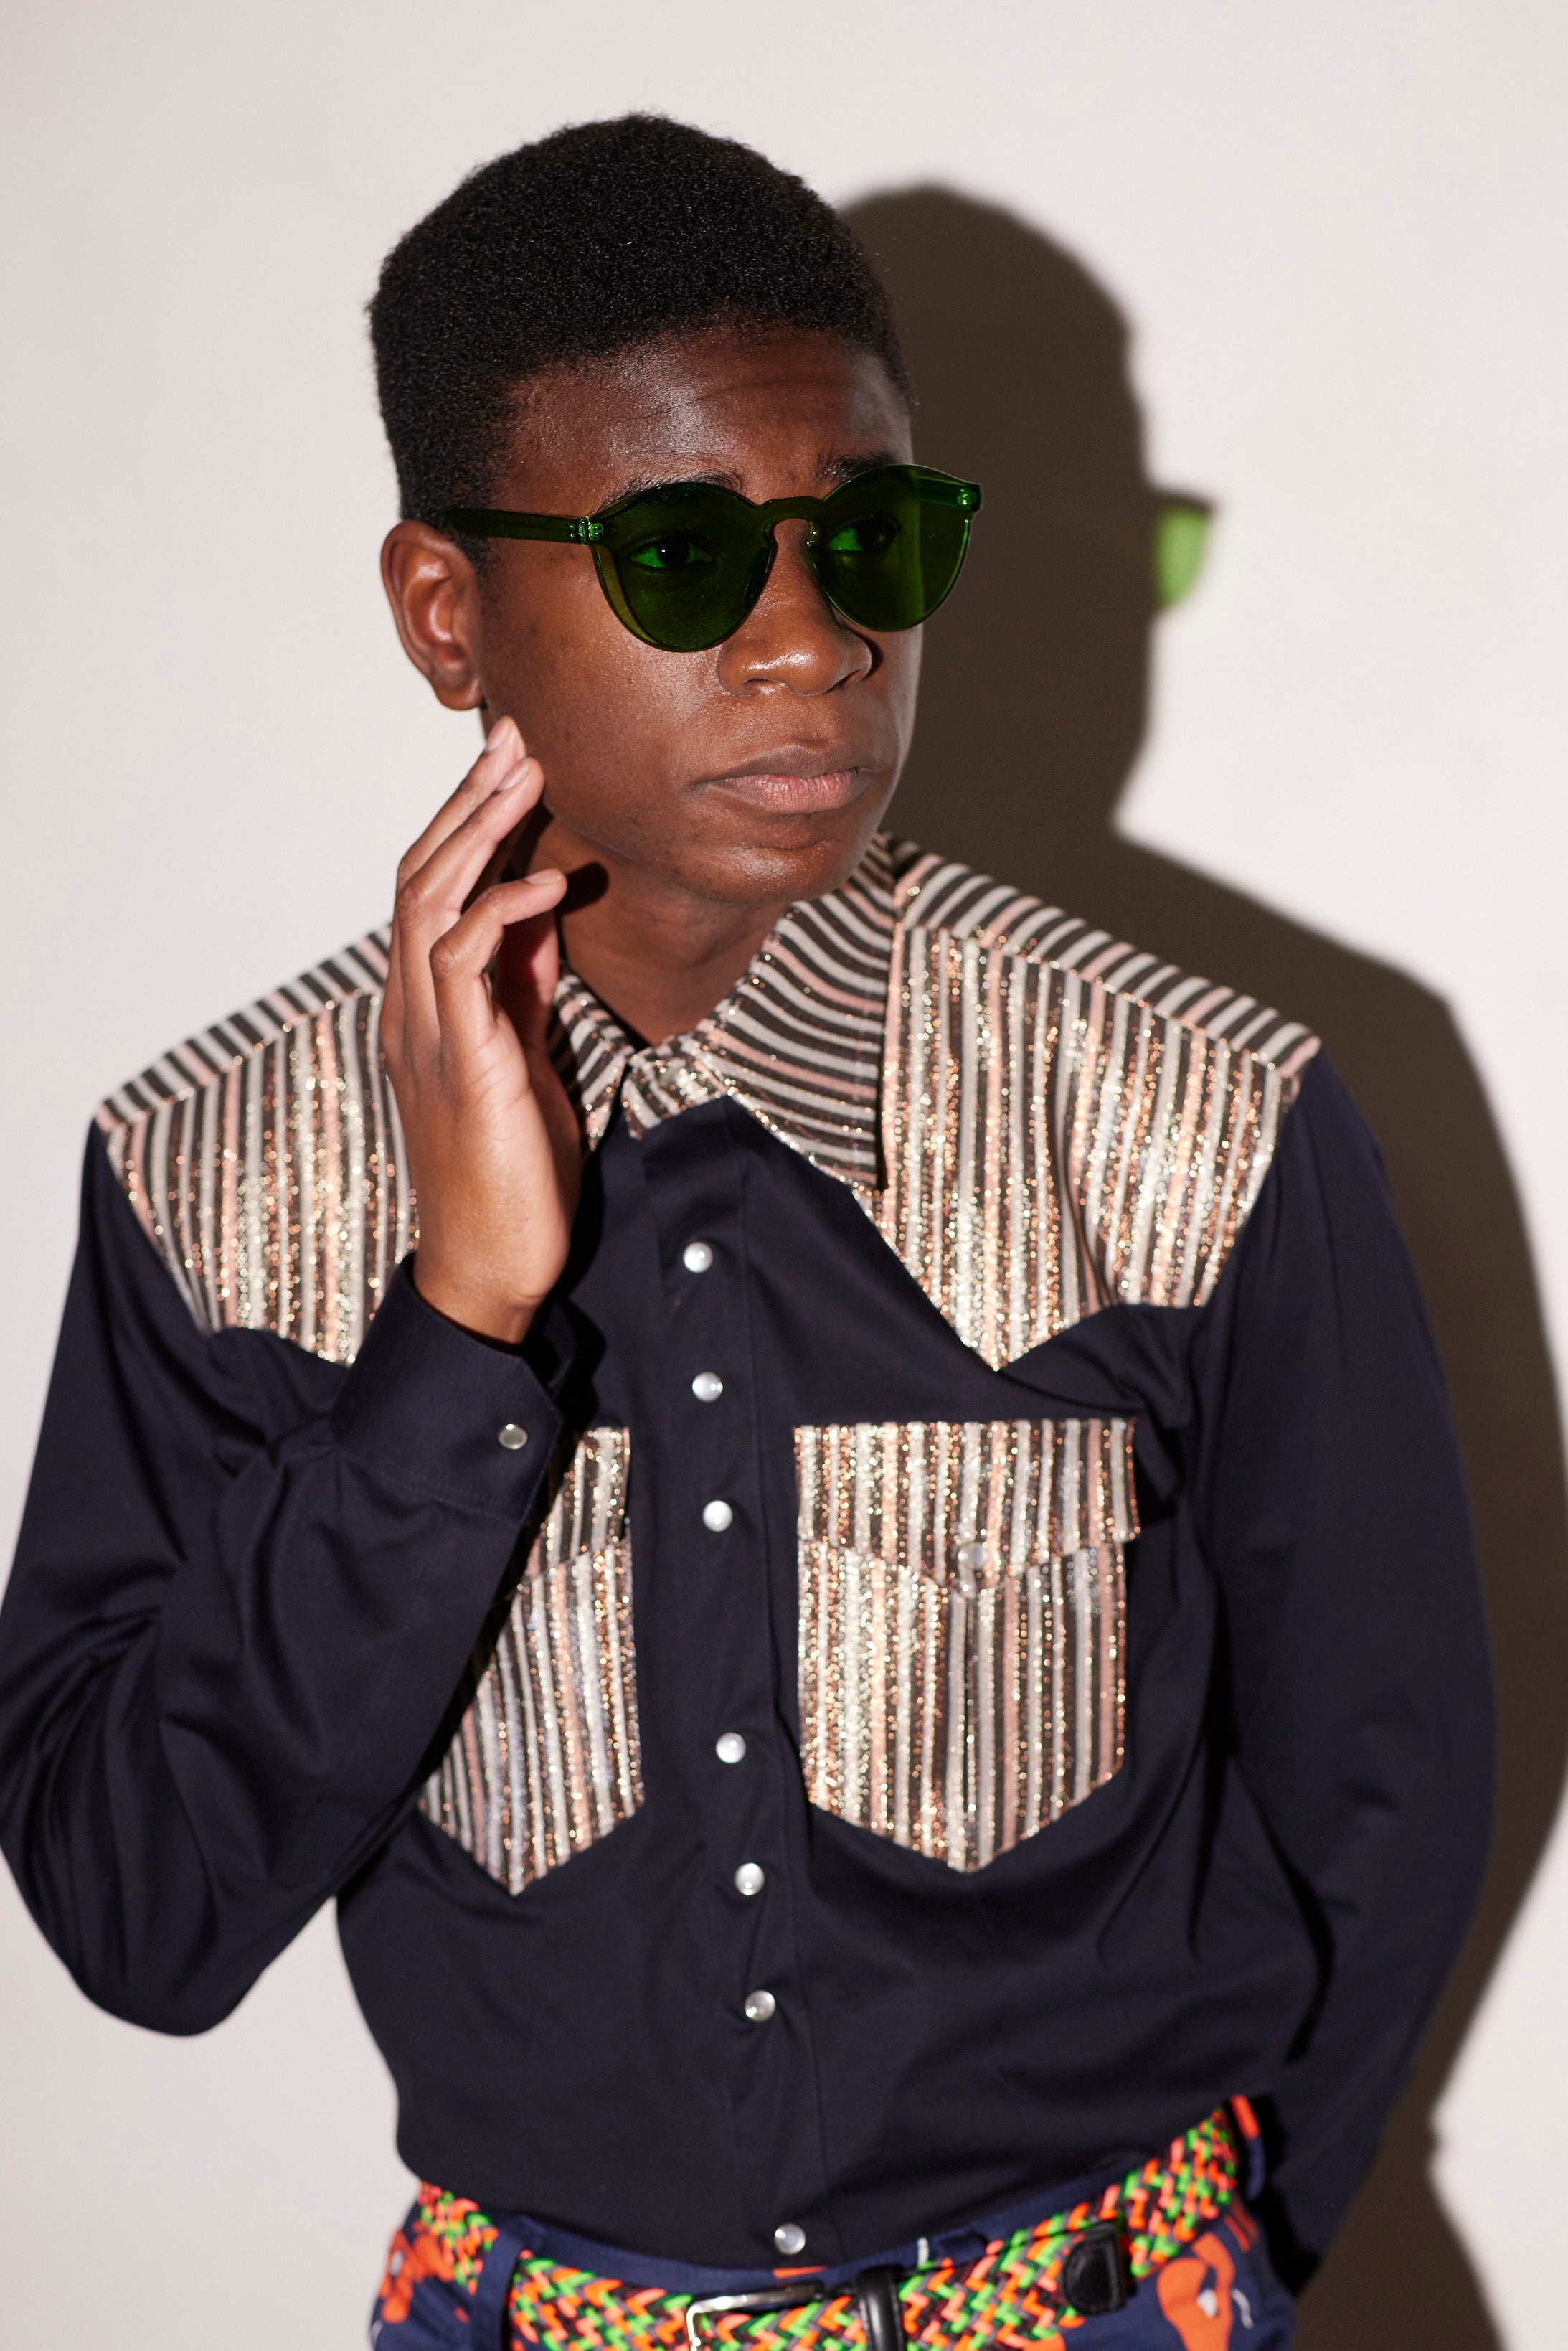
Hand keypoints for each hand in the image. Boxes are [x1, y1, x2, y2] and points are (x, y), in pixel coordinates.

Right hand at [382, 716, 578, 1344]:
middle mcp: (413, 1008)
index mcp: (428, 1005)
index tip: (511, 764)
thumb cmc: (514, 1172)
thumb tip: (541, 917)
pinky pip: (462, 963)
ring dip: (479, 833)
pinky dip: (502, 913)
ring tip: (526, 776)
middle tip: (514, 738)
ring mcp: (429, 1032)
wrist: (495, 1265)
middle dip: (468, 802)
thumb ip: (523, 988)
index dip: (468, 821)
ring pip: (429, 902)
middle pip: (421, 875)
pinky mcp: (462, 1061)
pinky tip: (547, 882)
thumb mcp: (528, 1057)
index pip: (432, 889)